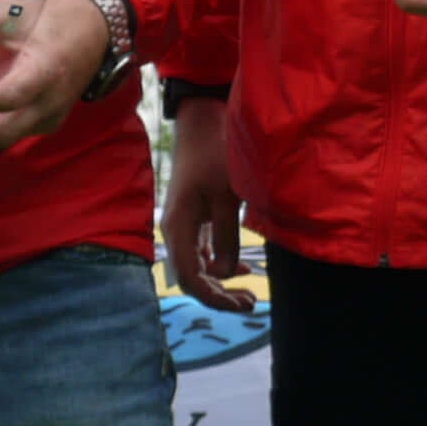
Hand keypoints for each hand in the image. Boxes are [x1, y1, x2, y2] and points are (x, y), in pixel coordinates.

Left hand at [0, 0, 110, 155]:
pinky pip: (16, 132)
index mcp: (47, 68)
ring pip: (9, 137)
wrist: (98, 32)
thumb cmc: (55, 17)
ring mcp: (53, 115)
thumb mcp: (17, 9)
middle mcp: (52, 99)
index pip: (13, 94)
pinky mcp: (50, 121)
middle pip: (6, 131)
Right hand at [160, 96, 251, 308]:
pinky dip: (219, 264)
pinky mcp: (194, 219)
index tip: (241, 303)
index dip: (213, 297)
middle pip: (192, 277)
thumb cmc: (215, 154)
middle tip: (250, 303)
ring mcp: (184, 226)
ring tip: (248, 295)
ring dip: (220, 283)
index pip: (190, 278)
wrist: (204, 122)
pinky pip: (202, 252)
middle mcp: (176, 231)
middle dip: (219, 296)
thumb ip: (226, 237)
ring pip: (197, 267)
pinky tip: (240, 269)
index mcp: (178, 227)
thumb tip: (226, 273)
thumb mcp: (226, 196)